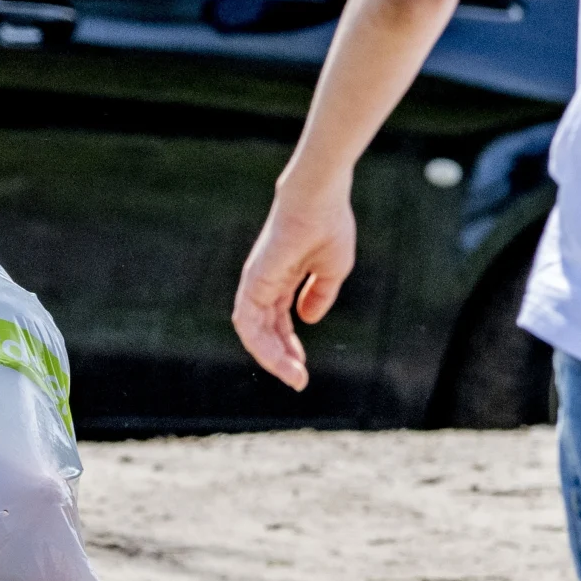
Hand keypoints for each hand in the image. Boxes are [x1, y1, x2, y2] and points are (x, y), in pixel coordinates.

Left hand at [231, 176, 354, 391]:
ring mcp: (256, 282)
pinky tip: (279, 360)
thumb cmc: (329, 226)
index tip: (303, 370)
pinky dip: (261, 344)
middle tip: (299, 380)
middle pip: (266, 330)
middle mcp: (264, 283)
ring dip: (272, 358)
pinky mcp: (253, 282)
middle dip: (281, 358)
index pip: (278, 322)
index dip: (289, 347)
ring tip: (294, 376)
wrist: (320, 200)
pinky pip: (249, 322)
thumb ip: (319, 295)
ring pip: (254, 332)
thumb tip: (307, 320)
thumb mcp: (332, 270)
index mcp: (282, 279)